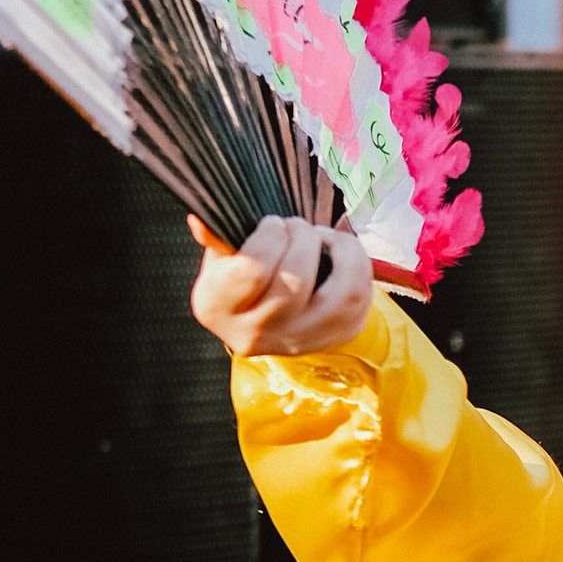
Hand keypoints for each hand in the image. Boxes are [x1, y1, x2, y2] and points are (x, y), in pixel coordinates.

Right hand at [189, 213, 373, 356]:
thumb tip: (201, 221)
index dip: (271, 236)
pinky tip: (341, 256)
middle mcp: (257, 333)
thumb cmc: (237, 279)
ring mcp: (298, 341)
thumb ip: (216, 237)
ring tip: (326, 237)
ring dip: (344, 253)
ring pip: (343, 296)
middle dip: (304, 237)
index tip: (272, 224)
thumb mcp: (219, 257)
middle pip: (297, 281)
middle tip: (297, 226)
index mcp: (219, 307)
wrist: (260, 320)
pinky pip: (361, 303)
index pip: (253, 270)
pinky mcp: (332, 339)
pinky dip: (359, 269)